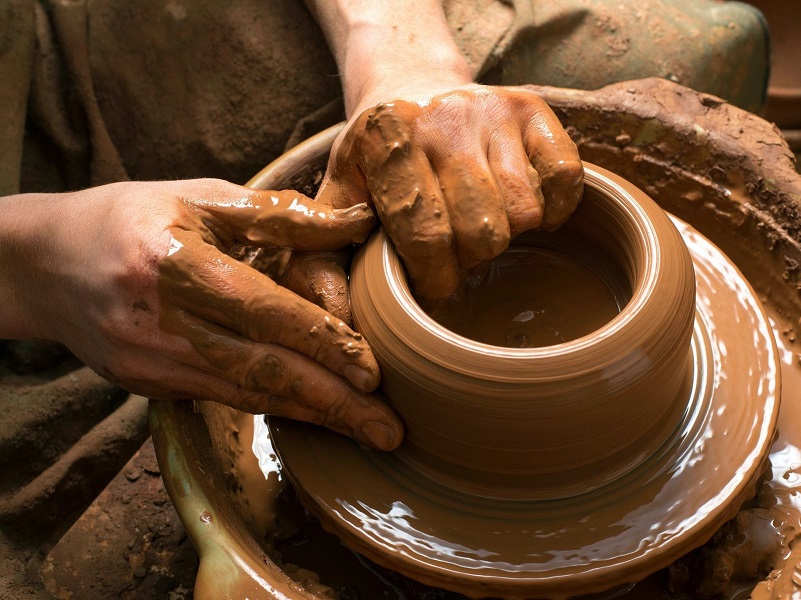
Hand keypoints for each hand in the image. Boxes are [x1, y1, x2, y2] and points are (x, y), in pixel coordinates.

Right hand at [2, 179, 400, 449]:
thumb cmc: (132, 217)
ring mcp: (150, 362)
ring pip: (247, 395)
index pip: (266, 314)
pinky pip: (224, 398)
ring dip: (311, 416)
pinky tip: (312, 415)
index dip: (323, 345)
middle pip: (263, 371)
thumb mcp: (203, 197)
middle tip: (388, 430)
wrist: (45, 264)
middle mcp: (162, 323)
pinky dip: (273, 407)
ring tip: (364, 433)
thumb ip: (281, 216)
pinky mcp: (148, 384)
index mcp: (176, 264)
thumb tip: (356, 222)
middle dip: (332, 404)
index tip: (373, 374)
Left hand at [317, 84, 583, 303]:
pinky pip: (565, 179)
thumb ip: (321, 256)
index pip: (427, 237)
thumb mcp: (337, 197)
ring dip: (507, 236)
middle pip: (483, 231)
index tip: (433, 286)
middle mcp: (443, 117)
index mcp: (387, 138)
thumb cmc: (376, 158)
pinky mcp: (533, 109)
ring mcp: (493, 109)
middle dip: (470, 260)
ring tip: (481, 228)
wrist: (410, 86)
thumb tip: (338, 317)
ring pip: (524, 212)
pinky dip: (553, 209)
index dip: (435, 278)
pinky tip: (524, 212)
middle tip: (457, 255)